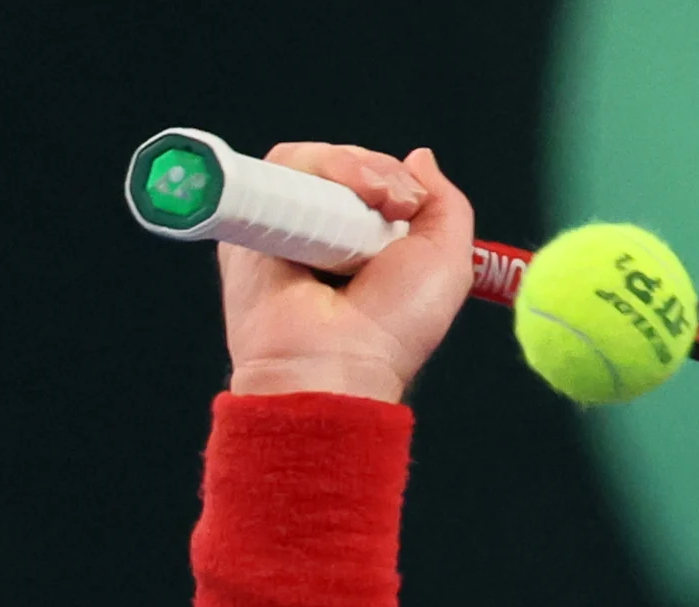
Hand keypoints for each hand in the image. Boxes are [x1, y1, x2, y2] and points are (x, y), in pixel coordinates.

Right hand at [220, 144, 475, 402]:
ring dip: (353, 169)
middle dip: (381, 172)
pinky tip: (337, 200)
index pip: (377, 179)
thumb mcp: (447, 262)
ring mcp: (287, 221)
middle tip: (396, 206)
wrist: (338, 358)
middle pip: (349, 164)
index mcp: (367, 240)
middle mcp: (325, 228)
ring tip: (374, 203)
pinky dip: (316, 167)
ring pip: (317, 160)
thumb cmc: (396, 324)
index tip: (413, 206)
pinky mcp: (251, 216)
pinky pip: (280, 166)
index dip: (397, 180)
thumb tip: (418, 156)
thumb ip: (447, 206)